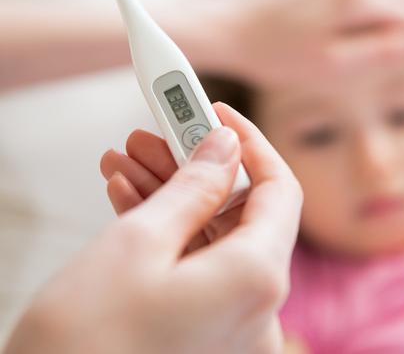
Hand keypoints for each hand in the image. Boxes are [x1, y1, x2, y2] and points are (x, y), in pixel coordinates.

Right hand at [4, 103, 301, 353]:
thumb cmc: (82, 346)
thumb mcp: (137, 243)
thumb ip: (194, 186)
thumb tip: (226, 147)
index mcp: (257, 279)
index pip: (279, 189)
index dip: (250, 143)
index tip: (216, 113)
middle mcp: (259, 309)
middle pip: (243, 213)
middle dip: (195, 168)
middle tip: (154, 134)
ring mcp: (235, 329)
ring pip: (215, 240)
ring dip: (173, 198)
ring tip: (126, 163)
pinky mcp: (208, 340)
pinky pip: (201, 272)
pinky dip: (170, 238)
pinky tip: (131, 202)